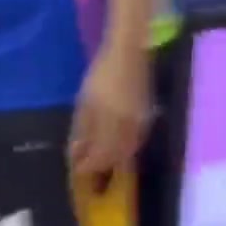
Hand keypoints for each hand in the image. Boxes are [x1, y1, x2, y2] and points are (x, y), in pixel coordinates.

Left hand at [69, 41, 153, 182]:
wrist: (128, 54)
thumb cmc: (101, 74)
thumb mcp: (84, 102)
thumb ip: (82, 130)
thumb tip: (77, 153)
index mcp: (111, 122)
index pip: (100, 156)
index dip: (89, 166)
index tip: (78, 170)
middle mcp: (129, 127)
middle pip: (116, 158)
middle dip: (102, 167)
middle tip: (88, 168)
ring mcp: (141, 123)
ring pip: (128, 152)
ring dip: (113, 160)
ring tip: (100, 160)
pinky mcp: (148, 118)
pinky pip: (136, 143)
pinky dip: (124, 150)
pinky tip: (115, 147)